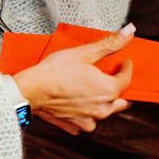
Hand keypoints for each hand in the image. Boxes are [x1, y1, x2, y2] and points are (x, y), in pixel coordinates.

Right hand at [13, 25, 135, 132]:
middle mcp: (102, 109)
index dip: (126, 68)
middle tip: (114, 77)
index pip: (127, 79)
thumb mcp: (85, 53)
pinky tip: (80, 101)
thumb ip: (109, 44)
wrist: (30, 90)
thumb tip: (128, 32)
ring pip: (105, 112)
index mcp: (108, 91)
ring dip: (104, 102)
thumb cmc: (54, 72)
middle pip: (121, 101)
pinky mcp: (75, 125)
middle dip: (120, 89)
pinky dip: (87, 111)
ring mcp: (89, 120)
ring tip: (96, 88)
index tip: (124, 63)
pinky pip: (88, 120)